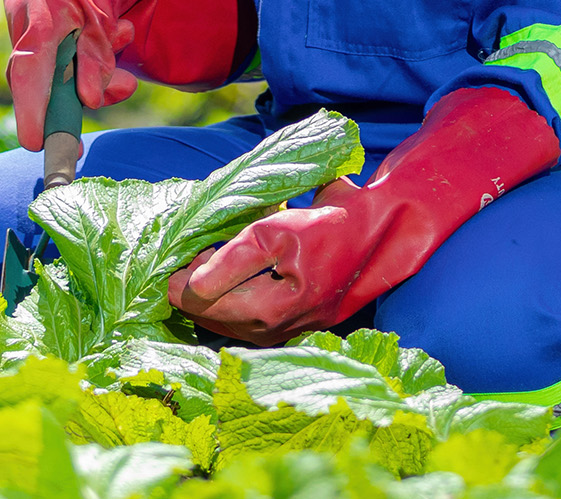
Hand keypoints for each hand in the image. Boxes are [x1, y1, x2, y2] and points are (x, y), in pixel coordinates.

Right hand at [2, 0, 252, 150]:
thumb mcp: (111, 19)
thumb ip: (98, 58)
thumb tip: (86, 99)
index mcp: (46, 3)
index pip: (31, 65)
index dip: (30, 107)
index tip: (35, 143)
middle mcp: (24, 8)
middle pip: (38, 74)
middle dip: (71, 97)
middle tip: (98, 116)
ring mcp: (22, 14)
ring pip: (47, 68)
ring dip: (86, 72)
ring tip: (123, 50)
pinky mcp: (28, 19)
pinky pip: (47, 56)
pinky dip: (78, 60)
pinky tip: (109, 38)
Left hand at [166, 183, 380, 343]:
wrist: (379, 232)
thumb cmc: (327, 227)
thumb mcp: (274, 233)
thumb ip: (231, 263)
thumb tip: (190, 288)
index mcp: (271, 313)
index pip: (204, 306)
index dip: (182, 282)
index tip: (181, 258)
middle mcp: (278, 332)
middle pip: (215, 320)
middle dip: (195, 291)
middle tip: (191, 259)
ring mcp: (289, 333)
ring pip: (231, 324)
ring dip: (214, 299)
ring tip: (209, 267)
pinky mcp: (296, 326)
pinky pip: (250, 322)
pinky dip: (234, 304)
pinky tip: (235, 280)